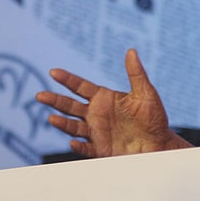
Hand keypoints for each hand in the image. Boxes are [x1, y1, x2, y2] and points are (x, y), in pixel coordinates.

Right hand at [35, 49, 189, 157]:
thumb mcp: (146, 93)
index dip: (67, 79)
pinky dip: (78, 146)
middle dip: (55, 100)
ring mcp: (97, 132)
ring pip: (73, 126)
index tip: (53, 72)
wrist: (159, 144)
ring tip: (52, 118)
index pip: (80, 86)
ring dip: (62, 123)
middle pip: (70, 106)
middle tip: (40, 95)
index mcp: (104, 98)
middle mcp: (96, 114)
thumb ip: (136, 73)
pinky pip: (86, 148)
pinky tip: (72, 142)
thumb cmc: (155, 117)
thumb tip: (131, 51)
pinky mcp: (101, 149)